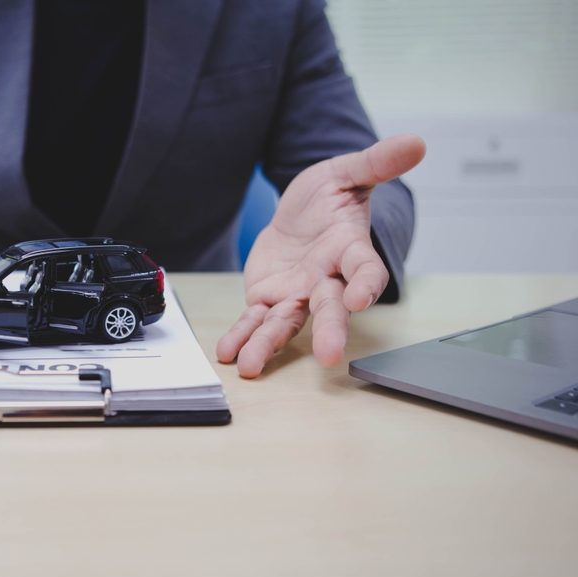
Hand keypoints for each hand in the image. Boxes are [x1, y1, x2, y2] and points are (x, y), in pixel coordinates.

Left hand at [216, 134, 426, 377]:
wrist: (299, 213)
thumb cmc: (328, 197)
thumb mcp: (347, 172)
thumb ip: (376, 162)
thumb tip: (415, 142)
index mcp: (349, 250)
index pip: (365, 269)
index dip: (366, 284)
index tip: (362, 298)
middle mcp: (326, 280)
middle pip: (330, 308)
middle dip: (330, 331)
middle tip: (329, 356)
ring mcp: (297, 294)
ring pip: (286, 323)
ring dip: (268, 345)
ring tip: (251, 366)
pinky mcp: (269, 298)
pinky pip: (255, 320)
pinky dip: (241, 336)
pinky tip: (228, 353)